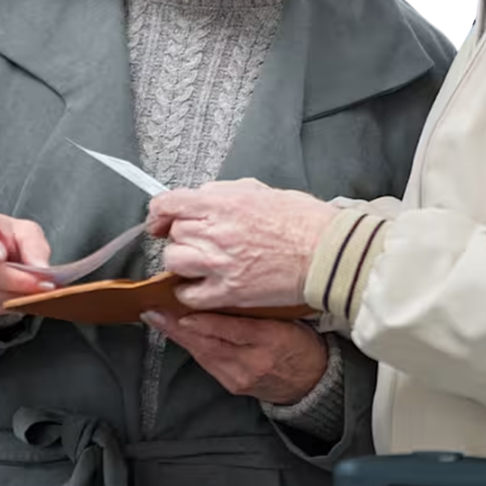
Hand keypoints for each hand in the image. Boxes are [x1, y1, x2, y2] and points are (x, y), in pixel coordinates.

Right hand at [0, 211, 55, 321]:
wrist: (1, 254)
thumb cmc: (10, 238)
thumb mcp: (26, 231)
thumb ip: (34, 246)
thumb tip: (40, 268)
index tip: (0, 255)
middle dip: (18, 280)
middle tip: (43, 284)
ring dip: (19, 295)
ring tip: (41, 291)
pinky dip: (14, 305)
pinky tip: (28, 298)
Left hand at [144, 310, 328, 404]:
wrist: (311, 382)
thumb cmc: (302, 343)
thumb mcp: (290, 319)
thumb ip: (261, 306)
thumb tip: (227, 286)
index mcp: (274, 338)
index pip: (235, 329)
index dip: (206, 322)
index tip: (183, 310)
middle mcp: (254, 360)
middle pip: (210, 343)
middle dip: (178, 327)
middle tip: (154, 311)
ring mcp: (241, 376)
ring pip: (203, 353)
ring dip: (177, 336)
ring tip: (157, 318)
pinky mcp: (233, 385)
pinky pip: (207, 362)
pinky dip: (190, 346)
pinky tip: (176, 334)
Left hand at [146, 178, 339, 309]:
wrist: (326, 252)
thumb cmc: (302, 220)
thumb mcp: (260, 191)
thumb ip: (224, 193)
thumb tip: (201, 198)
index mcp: (222, 203)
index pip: (168, 204)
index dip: (159, 212)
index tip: (160, 220)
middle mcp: (215, 232)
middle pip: (173, 234)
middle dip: (182, 236)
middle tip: (199, 240)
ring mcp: (220, 264)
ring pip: (175, 262)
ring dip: (182, 262)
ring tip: (199, 263)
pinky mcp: (228, 292)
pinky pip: (190, 295)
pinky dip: (190, 292)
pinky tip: (201, 287)